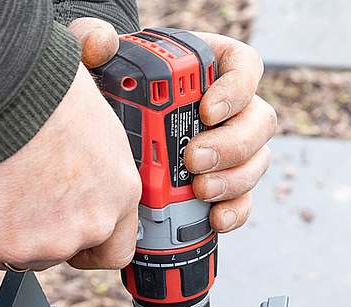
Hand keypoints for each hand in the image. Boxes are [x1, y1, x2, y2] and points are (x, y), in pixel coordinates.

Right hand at [0, 65, 140, 270]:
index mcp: (119, 193)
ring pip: (15, 251)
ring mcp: (45, 241)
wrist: (2, 89)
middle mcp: (89, 224)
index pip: (115, 249)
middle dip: (34, 230)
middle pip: (58, 250)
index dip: (88, 247)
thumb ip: (98, 149)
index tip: (71, 237)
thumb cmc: (47, 88)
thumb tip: (99, 71)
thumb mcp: (97, 117)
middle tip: (14, 195)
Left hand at [70, 20, 275, 232]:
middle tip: (193, 158)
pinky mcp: (225, 183)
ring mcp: (233, 148)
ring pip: (256, 161)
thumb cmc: (111, 90)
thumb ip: (92, 43)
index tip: (207, 111)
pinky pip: (244, 199)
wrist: (108, 131)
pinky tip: (215, 219)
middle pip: (258, 120)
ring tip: (199, 190)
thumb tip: (100, 42)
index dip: (236, 89)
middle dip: (232, 144)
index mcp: (211, 68)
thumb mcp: (98, 62)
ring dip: (233, 180)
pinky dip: (234, 211)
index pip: (245, 67)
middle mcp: (231, 108)